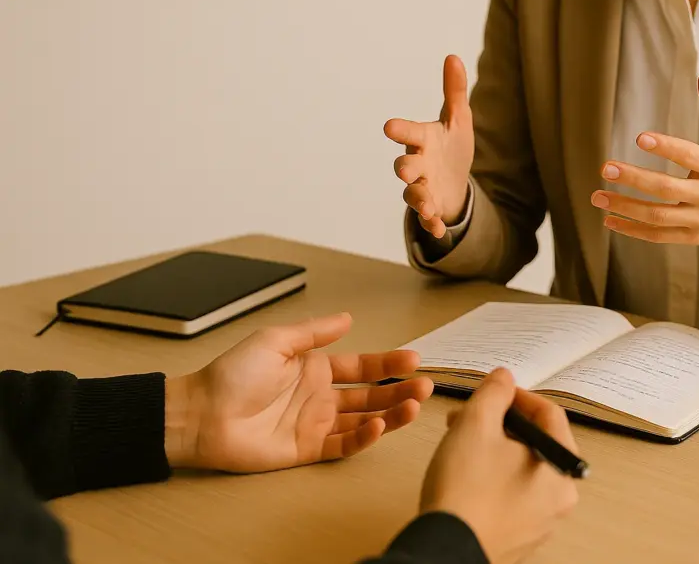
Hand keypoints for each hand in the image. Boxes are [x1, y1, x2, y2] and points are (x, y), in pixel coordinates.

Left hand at [164, 313, 432, 472]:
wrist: (202, 414)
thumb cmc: (233, 373)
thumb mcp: (276, 340)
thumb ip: (314, 333)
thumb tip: (348, 318)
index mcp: (315, 368)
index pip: (362, 367)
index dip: (388, 363)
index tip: (413, 359)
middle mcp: (321, 397)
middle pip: (371, 394)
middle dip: (400, 390)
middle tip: (425, 386)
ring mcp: (316, 424)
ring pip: (364, 419)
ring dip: (391, 413)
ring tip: (414, 406)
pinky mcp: (307, 450)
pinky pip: (343, 444)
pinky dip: (364, 436)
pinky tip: (380, 425)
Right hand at [384, 55, 474, 237]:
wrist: (454, 180)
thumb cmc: (451, 145)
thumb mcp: (458, 119)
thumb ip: (454, 91)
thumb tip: (453, 56)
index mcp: (423, 139)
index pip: (410, 132)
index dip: (400, 129)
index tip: (389, 126)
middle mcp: (417, 163)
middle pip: (404, 166)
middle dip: (405, 169)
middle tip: (405, 171)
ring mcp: (421, 187)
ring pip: (413, 194)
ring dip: (419, 200)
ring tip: (428, 206)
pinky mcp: (430, 206)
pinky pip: (427, 216)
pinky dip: (431, 223)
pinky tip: (439, 229)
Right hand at [420, 369, 578, 563]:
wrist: (445, 549)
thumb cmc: (464, 491)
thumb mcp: (476, 425)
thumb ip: (493, 393)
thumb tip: (503, 378)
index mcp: (561, 468)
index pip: (549, 414)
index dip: (518, 395)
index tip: (494, 390)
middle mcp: (559, 498)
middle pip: (535, 442)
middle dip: (500, 423)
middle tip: (471, 417)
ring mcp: (539, 521)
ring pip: (521, 468)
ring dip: (493, 448)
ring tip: (460, 443)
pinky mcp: (517, 536)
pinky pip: (511, 495)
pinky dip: (492, 478)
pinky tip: (464, 475)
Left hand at [591, 73, 698, 267]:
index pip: (690, 156)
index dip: (665, 147)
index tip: (639, 137)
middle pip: (666, 189)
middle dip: (633, 179)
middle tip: (605, 167)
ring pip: (657, 216)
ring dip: (625, 206)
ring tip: (597, 195)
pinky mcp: (695, 237)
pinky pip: (659, 236)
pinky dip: (633, 230)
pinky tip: (610, 220)